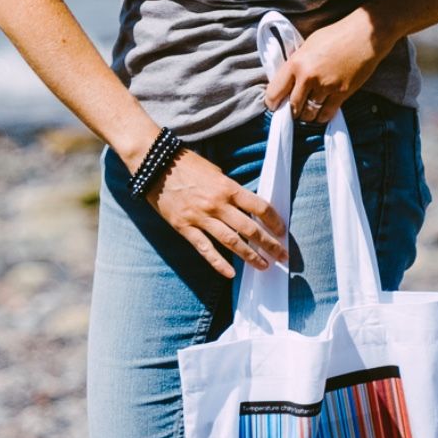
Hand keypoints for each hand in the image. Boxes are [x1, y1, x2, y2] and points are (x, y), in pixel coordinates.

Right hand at [145, 148, 288, 279]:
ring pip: (231, 242)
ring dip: (250, 256)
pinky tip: (231, 273)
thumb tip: (245, 206)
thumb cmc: (186, 164)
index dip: (274, 221)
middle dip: (269, 244)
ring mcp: (200, 217)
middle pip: (250, 228)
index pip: (259, 207)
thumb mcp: (215, 171)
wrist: (155, 164)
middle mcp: (217, 204)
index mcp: (227, 187)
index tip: (282, 232)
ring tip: (263, 266)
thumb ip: (230, 190)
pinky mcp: (184, 227)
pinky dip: (218, 263)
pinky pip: (204, 249)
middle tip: (282, 256)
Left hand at [263, 7, 396, 122]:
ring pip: (309, 113)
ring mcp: (326, 86)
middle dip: (292, 111)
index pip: (274, 92)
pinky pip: (326, 114)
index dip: (273, 103)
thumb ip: (296, 64)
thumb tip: (286, 82)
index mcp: (296, 63)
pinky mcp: (341, 93)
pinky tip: (321, 113)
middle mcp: (308, 77)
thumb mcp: (308, 45)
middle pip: (292, 107)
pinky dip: (321, 117)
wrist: (365, 35)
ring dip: (307, 115)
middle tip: (294, 110)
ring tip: (308, 111)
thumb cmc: (336, 35)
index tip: (275, 106)